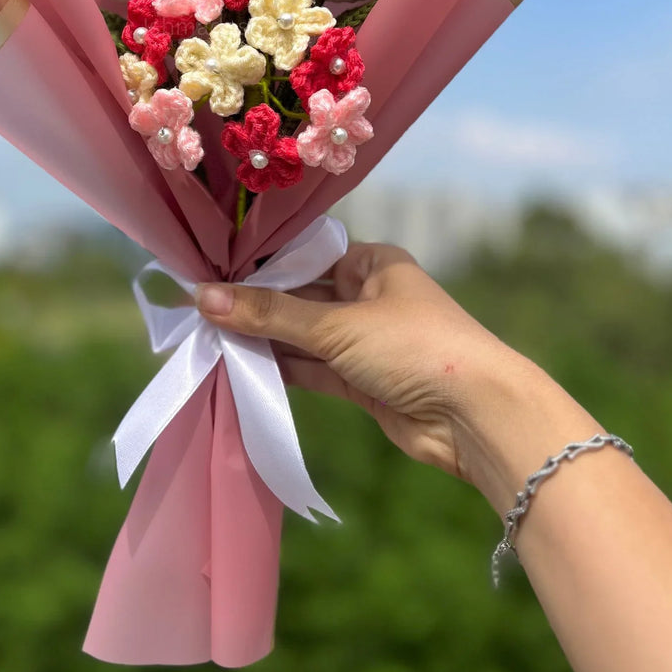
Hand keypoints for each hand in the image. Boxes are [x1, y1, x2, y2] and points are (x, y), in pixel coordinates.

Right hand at [196, 241, 537, 500]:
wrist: (476, 416)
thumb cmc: (414, 347)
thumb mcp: (336, 326)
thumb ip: (270, 314)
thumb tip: (203, 297)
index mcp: (373, 262)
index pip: (305, 255)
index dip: (259, 264)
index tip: (208, 270)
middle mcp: (369, 296)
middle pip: (300, 297)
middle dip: (255, 306)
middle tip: (195, 307)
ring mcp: (366, 342)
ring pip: (303, 336)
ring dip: (264, 340)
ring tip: (206, 337)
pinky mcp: (364, 383)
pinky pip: (313, 369)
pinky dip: (281, 369)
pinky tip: (239, 365)